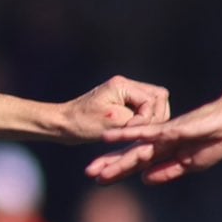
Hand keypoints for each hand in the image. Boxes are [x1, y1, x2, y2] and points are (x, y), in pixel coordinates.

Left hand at [54, 76, 169, 142]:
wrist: (62, 124)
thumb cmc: (82, 123)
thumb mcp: (111, 123)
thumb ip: (137, 119)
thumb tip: (155, 122)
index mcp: (122, 85)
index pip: (152, 99)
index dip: (148, 118)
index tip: (133, 132)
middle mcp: (126, 85)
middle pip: (158, 97)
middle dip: (155, 116)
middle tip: (145, 133)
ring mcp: (125, 94)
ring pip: (153, 104)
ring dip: (151, 120)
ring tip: (141, 136)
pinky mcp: (122, 104)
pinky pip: (143, 111)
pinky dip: (143, 122)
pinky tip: (135, 135)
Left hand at [86, 90, 221, 184]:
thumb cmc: (213, 142)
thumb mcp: (189, 164)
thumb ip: (166, 171)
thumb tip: (143, 180)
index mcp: (163, 153)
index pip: (136, 164)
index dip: (118, 171)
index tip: (99, 180)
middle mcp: (158, 143)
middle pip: (129, 156)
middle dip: (109, 165)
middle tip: (88, 173)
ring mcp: (162, 134)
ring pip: (133, 147)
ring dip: (113, 156)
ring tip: (93, 164)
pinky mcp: (168, 128)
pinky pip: (144, 132)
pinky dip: (127, 135)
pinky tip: (110, 137)